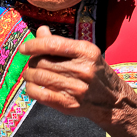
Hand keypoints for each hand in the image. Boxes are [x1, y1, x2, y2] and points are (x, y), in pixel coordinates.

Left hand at [20, 26, 136, 136]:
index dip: (33, 45)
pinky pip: (40, 94)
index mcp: (86, 52)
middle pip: (42, 61)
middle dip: (32, 61)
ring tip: (30, 74)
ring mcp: (76, 88)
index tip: (24, 48)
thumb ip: (61, 43)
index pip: (53, 44)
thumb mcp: (84, 53)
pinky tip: (33, 86)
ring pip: (38, 77)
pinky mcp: (68, 104)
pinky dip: (31, 89)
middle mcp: (82, 69)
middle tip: (32, 63)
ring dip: (29, 75)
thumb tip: (40, 32)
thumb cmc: (95, 72)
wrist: (112, 100)